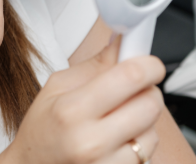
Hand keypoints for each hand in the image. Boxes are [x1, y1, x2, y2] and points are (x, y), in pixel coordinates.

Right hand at [0, 36, 164, 163]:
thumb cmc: (42, 128)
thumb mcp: (57, 87)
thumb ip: (95, 65)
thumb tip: (122, 43)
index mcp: (72, 109)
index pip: (129, 77)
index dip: (148, 65)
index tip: (150, 63)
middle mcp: (92, 140)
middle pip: (149, 103)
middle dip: (147, 90)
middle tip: (132, 88)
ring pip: (153, 130)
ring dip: (143, 119)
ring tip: (119, 118)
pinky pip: (148, 153)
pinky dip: (140, 141)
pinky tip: (119, 138)